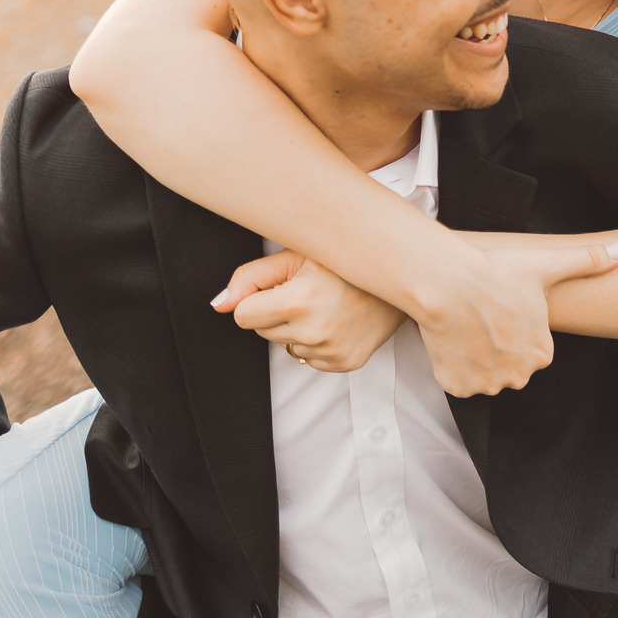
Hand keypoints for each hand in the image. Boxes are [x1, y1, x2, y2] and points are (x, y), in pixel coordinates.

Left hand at [211, 252, 405, 370]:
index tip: (277, 287)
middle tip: (306, 291)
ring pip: (285, 346)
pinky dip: (316, 342)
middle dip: (275, 312)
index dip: (255, 299)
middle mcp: (314, 332)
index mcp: (298, 302)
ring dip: (295, 328)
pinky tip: (336, 320)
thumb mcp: (295, 255)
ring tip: (324, 305)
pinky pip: (309, 358)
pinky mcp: (345, 363)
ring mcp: (332, 351)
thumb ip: (250, 277)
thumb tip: (218, 305)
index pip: (243, 317)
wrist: (400, 276)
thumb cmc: (345, 259)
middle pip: (262, 332)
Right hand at [414, 238, 617, 396]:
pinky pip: (458, 380)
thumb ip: (587, 261)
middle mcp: (518, 376)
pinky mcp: (457, 387)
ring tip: (467, 325)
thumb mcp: (546, 264)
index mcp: (541, 353)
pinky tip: (453, 339)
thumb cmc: (497, 273)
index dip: (514, 327)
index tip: (503, 309)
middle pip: (507, 364)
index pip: (530, 347)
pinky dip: (453, 365)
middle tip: (483, 316)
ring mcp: (486, 384)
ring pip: (482, 373)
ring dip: (475, 357)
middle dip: (496, 347)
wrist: (447, 283)